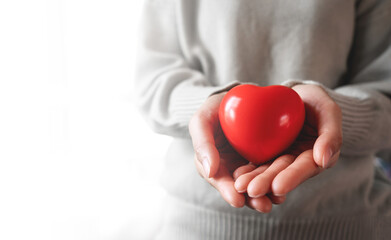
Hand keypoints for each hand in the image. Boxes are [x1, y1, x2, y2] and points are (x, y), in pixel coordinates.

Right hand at [189, 92, 285, 209]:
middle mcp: (228, 168)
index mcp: (211, 163)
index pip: (218, 179)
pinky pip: (269, 172)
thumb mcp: (202, 121)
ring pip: (255, 184)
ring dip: (265, 195)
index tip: (237, 200)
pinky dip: (276, 180)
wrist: (236, 99)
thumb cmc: (214, 109)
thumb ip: (202, 143)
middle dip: (250, 199)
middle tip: (263, 206)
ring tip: (277, 200)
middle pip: (238, 187)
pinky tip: (285, 188)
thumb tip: (209, 170)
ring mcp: (245, 165)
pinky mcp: (263, 160)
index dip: (227, 190)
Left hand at [234, 84, 342, 211]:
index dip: (292, 177)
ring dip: (254, 180)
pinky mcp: (264, 153)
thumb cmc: (315, 100)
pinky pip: (254, 161)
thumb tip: (323, 160)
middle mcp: (295, 161)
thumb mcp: (328, 110)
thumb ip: (331, 134)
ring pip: (265, 170)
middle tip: (252, 190)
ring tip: (240, 186)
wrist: (294, 94)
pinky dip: (246, 169)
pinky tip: (234, 175)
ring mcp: (278, 158)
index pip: (304, 168)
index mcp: (314, 157)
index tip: (278, 187)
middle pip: (281, 173)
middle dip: (267, 183)